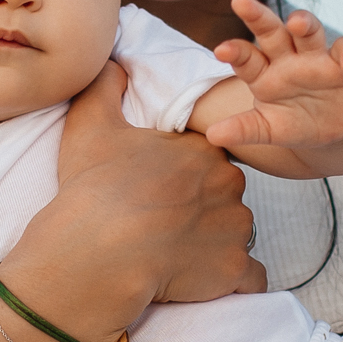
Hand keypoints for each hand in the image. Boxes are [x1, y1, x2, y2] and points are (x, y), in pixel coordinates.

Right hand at [51, 64, 265, 305]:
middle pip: (225, 194)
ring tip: (177, 256)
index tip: (160, 192)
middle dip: (204, 208)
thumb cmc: (95, 188)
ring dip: (216, 243)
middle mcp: (230, 184)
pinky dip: (237, 279)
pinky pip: (252, 276)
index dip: (184, 176)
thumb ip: (105, 84)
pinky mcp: (235, 269)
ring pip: (237, 233)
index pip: (207, 159)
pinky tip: (210, 280)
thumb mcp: (91, 123)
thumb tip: (114, 61)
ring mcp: (236, 228)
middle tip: (166, 225)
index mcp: (203, 150)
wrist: (99, 252)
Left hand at [204, 0, 342, 157]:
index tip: (221, 50)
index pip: (246, 58)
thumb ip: (244, 129)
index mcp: (263, 73)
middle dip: (257, 17)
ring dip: (304, 23)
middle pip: (271, 32)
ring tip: (296, 22)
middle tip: (240, 1)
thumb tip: (211, 135)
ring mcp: (316, 58)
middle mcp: (287, 58)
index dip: (235, 52)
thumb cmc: (295, 122)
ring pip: (308, 32)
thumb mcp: (268, 128)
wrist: (334, 128)